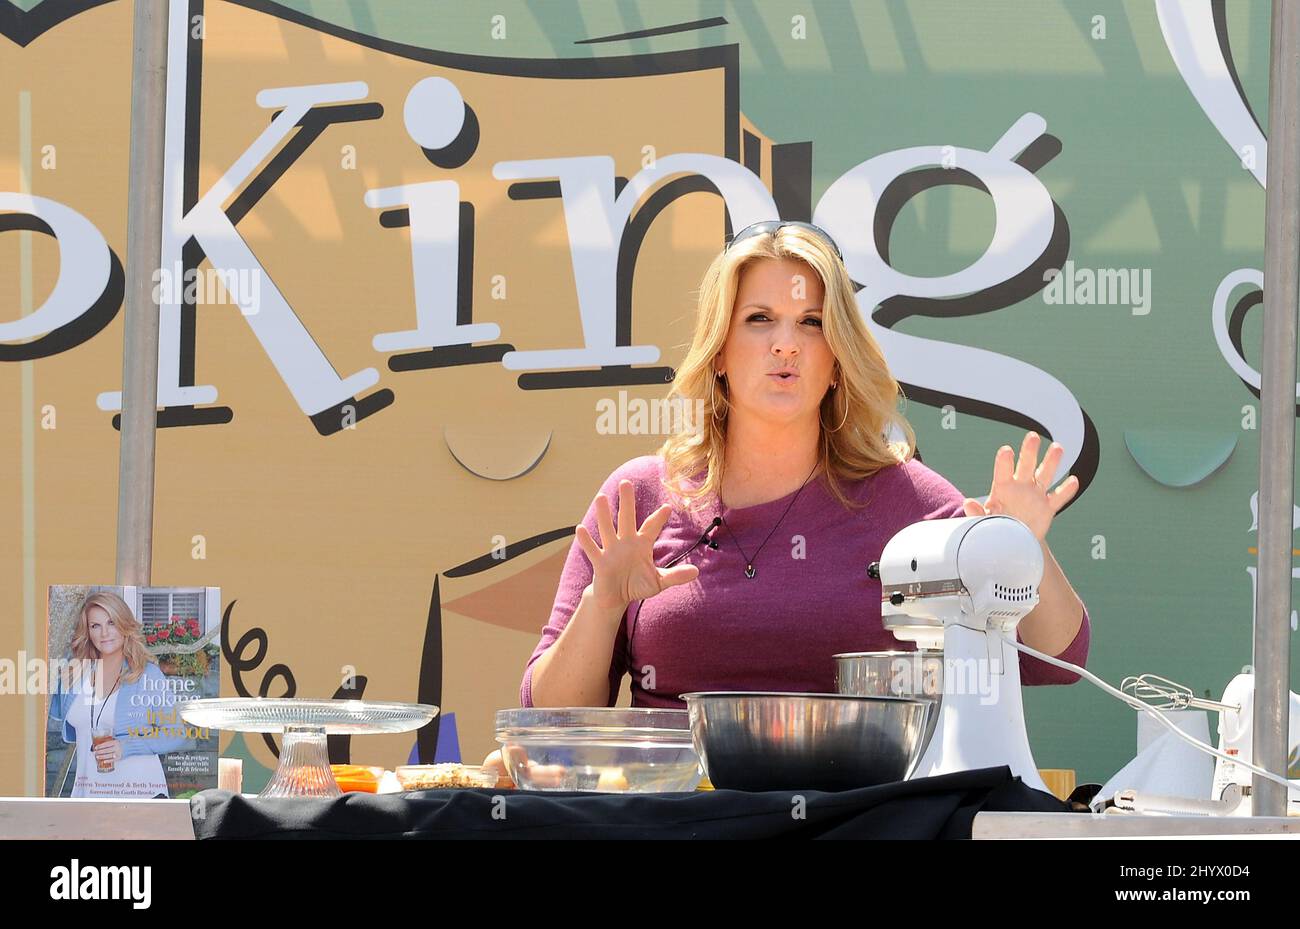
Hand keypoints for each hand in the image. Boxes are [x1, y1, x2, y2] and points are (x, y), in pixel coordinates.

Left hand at [93, 737, 121, 764]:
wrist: (128, 747)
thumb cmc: (119, 744)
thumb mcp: (114, 741)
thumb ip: (108, 743)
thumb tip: (98, 745)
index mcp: (115, 742)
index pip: (106, 744)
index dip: (100, 746)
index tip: (96, 748)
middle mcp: (117, 747)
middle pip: (107, 750)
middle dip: (100, 752)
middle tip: (95, 752)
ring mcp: (118, 753)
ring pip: (109, 755)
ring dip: (102, 756)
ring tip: (97, 757)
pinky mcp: (119, 757)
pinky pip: (113, 760)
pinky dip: (108, 761)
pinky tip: (104, 761)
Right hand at [575, 479, 699, 610]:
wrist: (616, 598)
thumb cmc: (637, 586)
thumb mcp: (658, 582)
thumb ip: (675, 576)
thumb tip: (696, 572)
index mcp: (641, 545)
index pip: (651, 527)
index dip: (659, 518)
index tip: (667, 507)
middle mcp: (626, 543)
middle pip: (626, 519)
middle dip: (627, 502)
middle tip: (626, 483)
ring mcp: (611, 551)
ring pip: (607, 529)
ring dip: (604, 515)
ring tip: (600, 497)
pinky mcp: (600, 562)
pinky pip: (593, 549)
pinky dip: (586, 540)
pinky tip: (580, 528)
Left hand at [963, 432, 1078, 540]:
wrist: (1013, 540)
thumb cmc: (995, 526)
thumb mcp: (984, 521)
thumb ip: (977, 513)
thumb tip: (967, 503)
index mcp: (1002, 488)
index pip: (1002, 472)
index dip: (1004, 462)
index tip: (1006, 450)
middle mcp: (1020, 487)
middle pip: (1026, 466)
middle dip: (1029, 452)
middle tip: (1033, 436)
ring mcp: (1035, 496)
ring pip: (1045, 475)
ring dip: (1051, 462)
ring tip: (1057, 447)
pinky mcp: (1047, 508)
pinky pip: (1058, 498)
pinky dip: (1066, 491)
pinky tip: (1074, 480)